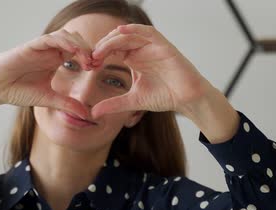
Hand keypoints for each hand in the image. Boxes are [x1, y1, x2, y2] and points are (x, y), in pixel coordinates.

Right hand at [0, 28, 95, 118]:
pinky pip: (50, 38)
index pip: (79, 52)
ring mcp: (41, 47)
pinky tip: (73, 51)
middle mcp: (50, 51)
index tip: (98, 68)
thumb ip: (66, 104)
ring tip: (87, 59)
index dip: (90, 57)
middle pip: (76, 40)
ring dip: (79, 44)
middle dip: (89, 49)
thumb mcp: (48, 99)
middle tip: (96, 63)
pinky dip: (63, 42)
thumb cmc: (18, 90)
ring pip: (65, 35)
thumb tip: (86, 114)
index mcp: (56, 60)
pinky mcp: (31, 46)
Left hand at [89, 24, 212, 118]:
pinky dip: (134, 29)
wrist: (186, 99)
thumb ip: (113, 104)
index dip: (99, 55)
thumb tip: (93, 114)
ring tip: (100, 51)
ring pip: (128, 35)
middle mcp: (141, 50)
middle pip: (116, 40)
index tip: (89, 65)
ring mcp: (151, 46)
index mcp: (133, 59)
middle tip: (91, 58)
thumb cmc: (164, 96)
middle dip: (101, 47)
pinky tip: (120, 32)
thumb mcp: (132, 101)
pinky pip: (147, 31)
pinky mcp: (163, 45)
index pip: (111, 50)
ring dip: (112, 40)